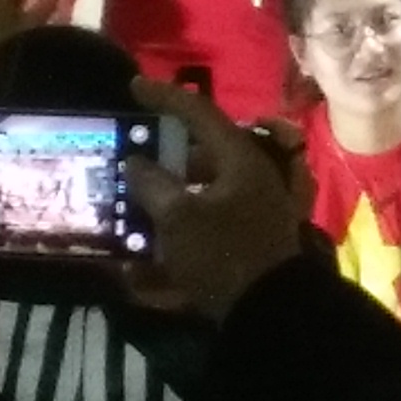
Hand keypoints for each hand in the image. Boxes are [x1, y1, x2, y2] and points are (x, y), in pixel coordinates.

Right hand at [118, 83, 307, 321]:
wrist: (271, 314)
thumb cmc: (224, 253)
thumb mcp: (178, 218)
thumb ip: (152, 185)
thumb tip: (136, 161)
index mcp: (240, 159)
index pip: (199, 113)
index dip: (165, 97)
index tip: (133, 87)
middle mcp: (250, 179)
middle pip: (202, 157)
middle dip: (163, 159)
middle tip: (129, 159)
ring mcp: (253, 213)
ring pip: (202, 195)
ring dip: (166, 201)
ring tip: (130, 207)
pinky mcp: (248, 245)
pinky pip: (207, 231)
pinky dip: (178, 239)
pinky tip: (143, 264)